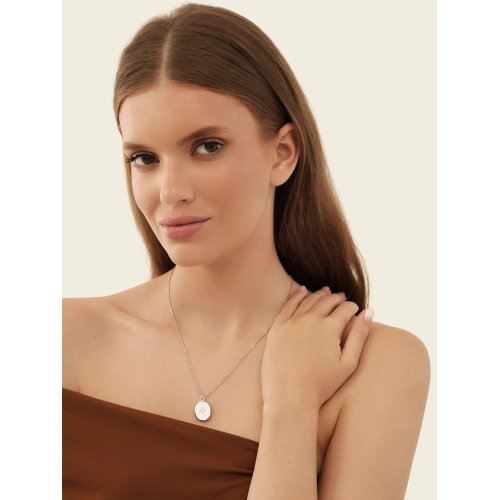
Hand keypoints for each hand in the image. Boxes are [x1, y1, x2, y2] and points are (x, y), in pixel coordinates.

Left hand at [261, 286, 372, 410]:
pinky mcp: (278, 326)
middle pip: (327, 301)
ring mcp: (292, 321)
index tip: (354, 309)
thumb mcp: (348, 363)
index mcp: (330, 327)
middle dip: (337, 298)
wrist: (289, 396)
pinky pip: (289, 304)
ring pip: (309, 300)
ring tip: (326, 292)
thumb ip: (360, 335)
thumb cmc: (322, 385)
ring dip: (320, 294)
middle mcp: (311, 319)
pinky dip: (298, 295)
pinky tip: (303, 291)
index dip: (352, 307)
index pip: (345, 308)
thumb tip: (369, 312)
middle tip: (341, 298)